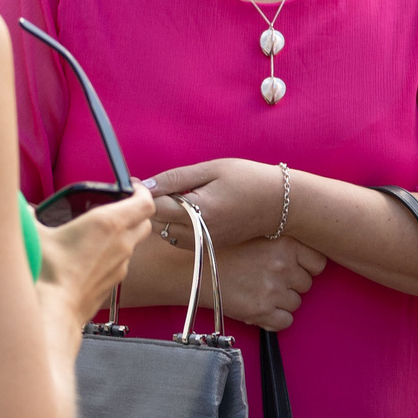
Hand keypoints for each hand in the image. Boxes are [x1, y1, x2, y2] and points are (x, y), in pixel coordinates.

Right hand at [40, 188, 154, 327]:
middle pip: (144, 222)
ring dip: (124, 235)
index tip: (133, 186)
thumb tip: (23, 209)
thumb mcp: (36, 236)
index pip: (144, 201)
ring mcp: (121, 266)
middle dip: (136, 212)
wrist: (53, 312)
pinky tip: (91, 257)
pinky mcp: (114, 283)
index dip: (142, 191)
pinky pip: (121, 263)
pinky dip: (113, 255)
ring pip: (133, 243)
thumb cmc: (48, 274)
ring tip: (101, 232)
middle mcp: (121, 244)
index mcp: (108, 224)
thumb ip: (30, 217)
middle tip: (119, 207)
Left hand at [149, 159, 284, 247]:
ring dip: (163, 217)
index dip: (141, 192)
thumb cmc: (250, 180)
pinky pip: (179, 239)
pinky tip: (188, 211)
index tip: (135, 181)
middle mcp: (199, 232)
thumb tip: (146, 185)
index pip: (154, 206)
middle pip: (156, 222)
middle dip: (151, 205)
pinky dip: (176, 226)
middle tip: (157, 187)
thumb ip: (177, 178)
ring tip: (175, 199)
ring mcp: (203, 243)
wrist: (282, 204)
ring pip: (165, 233)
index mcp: (199, 210)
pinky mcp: (208, 247)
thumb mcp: (214, 169)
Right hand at [202, 236, 327, 331]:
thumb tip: (314, 257)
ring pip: (296, 303)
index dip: (306, 266)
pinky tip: (259, 306)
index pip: (319, 263)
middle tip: (268, 278)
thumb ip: (287, 242)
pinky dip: (274, 319)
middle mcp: (283, 266)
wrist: (191, 268)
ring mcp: (272, 289)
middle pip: (307, 284)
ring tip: (259, 290)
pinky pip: (285, 322)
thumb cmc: (225, 248)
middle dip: (291, 284)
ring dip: (282, 301)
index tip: (293, 266)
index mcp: (286, 243)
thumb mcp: (259, 232)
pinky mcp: (260, 311)